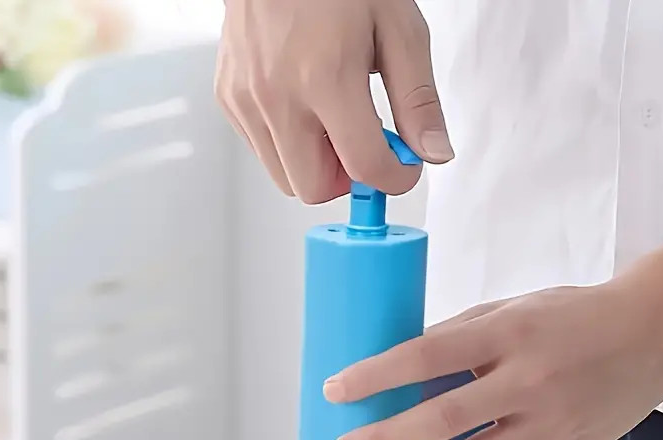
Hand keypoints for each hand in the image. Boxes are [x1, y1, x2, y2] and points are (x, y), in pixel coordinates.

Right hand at [214, 0, 452, 202]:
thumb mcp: (397, 27)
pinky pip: (262, 151)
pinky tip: (302, 104)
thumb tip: (433, 152)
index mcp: (325, 77)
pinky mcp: (229, 99)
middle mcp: (278, 95)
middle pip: (314, 189)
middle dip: (346, 178)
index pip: (364, 167)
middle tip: (361, 143)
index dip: (393, 178)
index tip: (402, 166)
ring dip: (315, 163)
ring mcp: (247, 100)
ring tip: (331, 119)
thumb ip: (417, 98)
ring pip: (285, 178)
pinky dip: (288, 143)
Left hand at [323, 239, 662, 439]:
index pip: (429, 354)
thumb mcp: (511, 308)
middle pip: (445, 419)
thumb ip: (457, 336)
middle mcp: (528, 380)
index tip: (336, 390)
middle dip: (387, 439)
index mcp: (510, 332)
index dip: (378, 375)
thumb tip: (398, 365)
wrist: (653, 334)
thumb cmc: (573, 314)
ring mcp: (546, 423)